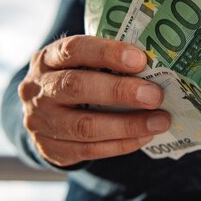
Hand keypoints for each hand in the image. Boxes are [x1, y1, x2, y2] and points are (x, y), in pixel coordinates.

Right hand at [18, 35, 170, 166]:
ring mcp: (41, 122)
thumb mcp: (79, 62)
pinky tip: (145, 136)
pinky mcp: (51, 149)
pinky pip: (89, 150)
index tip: (140, 59)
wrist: (40, 114)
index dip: (107, 53)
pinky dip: (121, 144)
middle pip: (76, 87)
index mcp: (48, 59)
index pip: (73, 49)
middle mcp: (39, 89)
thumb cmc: (74, 78)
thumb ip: (106, 62)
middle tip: (155, 95)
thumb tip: (155, 64)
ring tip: (160, 121)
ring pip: (85, 126)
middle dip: (120, 91)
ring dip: (128, 125)